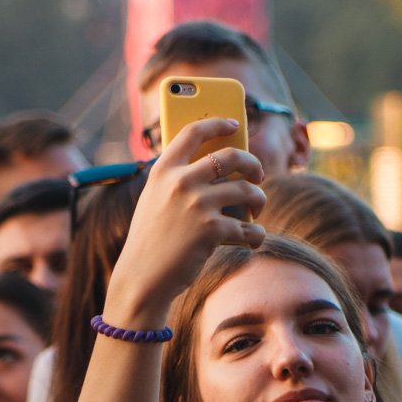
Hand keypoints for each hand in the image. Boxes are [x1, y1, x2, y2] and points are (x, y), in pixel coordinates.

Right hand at [112, 117, 266, 314]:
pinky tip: (254, 239)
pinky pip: (248, 227)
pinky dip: (256, 235)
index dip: (218, 123)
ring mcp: (197, 205)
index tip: (235, 123)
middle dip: (253, 164)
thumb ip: (178, 180)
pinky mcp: (212, 230)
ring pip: (247, 190)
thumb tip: (221, 166)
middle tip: (257, 175)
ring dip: (259, 200)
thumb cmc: (152, 240)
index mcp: (163, 170)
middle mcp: (180, 182)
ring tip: (257, 209)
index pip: (193, 132)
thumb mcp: (155, 201)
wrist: (142, 278)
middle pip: (231, 156)